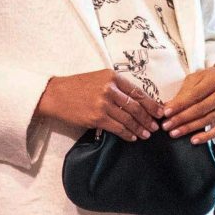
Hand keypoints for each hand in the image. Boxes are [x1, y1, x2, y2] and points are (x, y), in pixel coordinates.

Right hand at [37, 70, 163, 141]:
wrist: (55, 94)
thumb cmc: (77, 86)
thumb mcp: (99, 78)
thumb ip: (116, 87)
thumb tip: (135, 100)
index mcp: (112, 77)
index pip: (137, 91)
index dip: (151, 103)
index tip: (159, 111)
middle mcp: (110, 89)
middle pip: (136, 106)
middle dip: (148, 117)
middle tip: (156, 126)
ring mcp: (103, 104)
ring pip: (128, 118)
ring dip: (139, 128)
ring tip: (147, 134)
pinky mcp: (96, 118)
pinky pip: (117, 128)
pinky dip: (127, 134)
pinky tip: (133, 137)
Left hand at [162, 66, 214, 143]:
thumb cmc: (209, 80)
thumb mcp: (196, 79)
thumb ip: (183, 93)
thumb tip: (167, 108)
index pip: (195, 94)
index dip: (179, 105)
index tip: (166, 113)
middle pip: (201, 108)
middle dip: (182, 118)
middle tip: (167, 126)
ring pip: (208, 119)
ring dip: (190, 128)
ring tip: (175, 133)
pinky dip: (206, 136)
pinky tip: (194, 140)